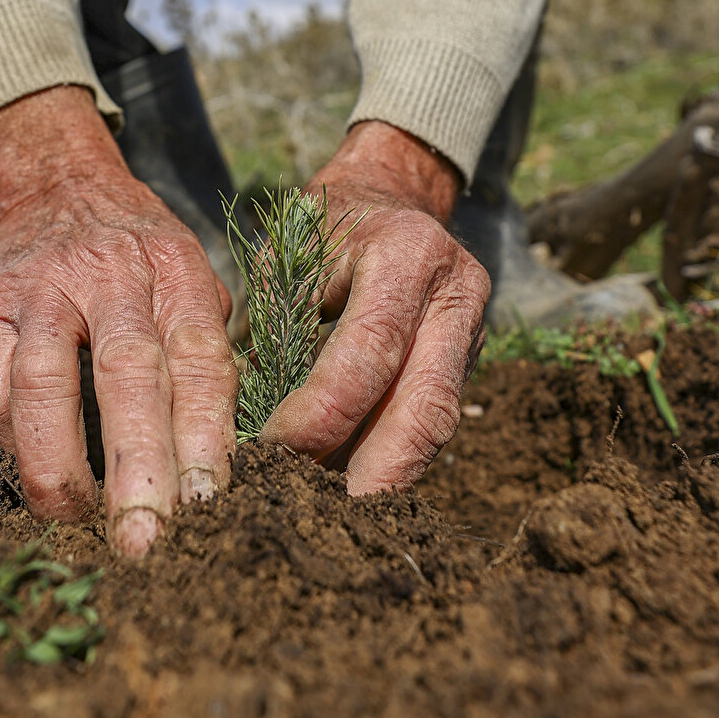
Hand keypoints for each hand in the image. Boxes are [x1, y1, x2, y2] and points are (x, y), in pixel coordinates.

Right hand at [0, 85, 237, 556]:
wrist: (62, 182)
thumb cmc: (142, 254)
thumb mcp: (193, 276)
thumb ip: (208, 347)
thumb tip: (229, 455)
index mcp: (176, 271)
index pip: (199, 356)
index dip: (204, 432)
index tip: (211, 502)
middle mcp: (111, 276)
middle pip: (127, 372)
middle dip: (138, 464)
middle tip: (146, 541)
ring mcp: (44, 290)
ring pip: (44, 382)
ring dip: (58, 463)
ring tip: (74, 524)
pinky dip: (8, 441)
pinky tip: (30, 476)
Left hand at [260, 121, 488, 490]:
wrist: (390, 193)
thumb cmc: (323, 227)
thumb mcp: (290, 255)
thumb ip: (278, 329)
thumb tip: (246, 426)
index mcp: (408, 254)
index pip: (367, 354)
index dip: (319, 414)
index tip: (269, 452)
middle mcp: (456, 292)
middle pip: (424, 407)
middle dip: (375, 475)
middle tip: (323, 524)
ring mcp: (473, 329)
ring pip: (436, 424)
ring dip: (385, 477)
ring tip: (331, 519)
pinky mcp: (468, 359)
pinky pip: (432, 421)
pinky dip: (392, 460)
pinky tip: (351, 489)